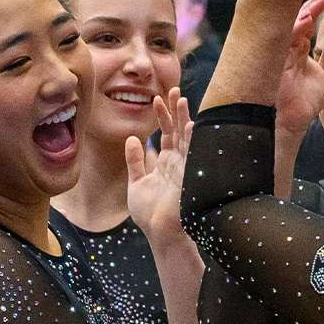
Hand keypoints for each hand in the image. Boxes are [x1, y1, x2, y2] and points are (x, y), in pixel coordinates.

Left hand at [125, 88, 192, 241]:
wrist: (159, 233)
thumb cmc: (149, 214)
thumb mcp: (136, 183)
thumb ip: (135, 161)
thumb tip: (132, 138)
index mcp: (166, 163)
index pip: (166, 133)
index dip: (162, 115)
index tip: (157, 98)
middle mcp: (177, 162)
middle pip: (178, 130)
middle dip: (175, 110)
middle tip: (173, 89)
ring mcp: (184, 168)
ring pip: (186, 137)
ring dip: (183, 118)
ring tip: (180, 97)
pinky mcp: (188, 177)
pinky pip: (191, 154)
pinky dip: (191, 139)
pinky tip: (190, 123)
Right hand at [274, 0, 323, 134]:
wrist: (289, 125)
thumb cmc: (302, 104)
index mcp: (294, 50)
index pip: (304, 22)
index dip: (315, 7)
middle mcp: (284, 49)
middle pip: (295, 19)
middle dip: (310, 4)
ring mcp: (277, 55)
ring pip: (289, 27)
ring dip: (304, 13)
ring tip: (320, 0)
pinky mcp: (273, 64)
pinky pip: (283, 43)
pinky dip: (295, 31)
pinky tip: (307, 21)